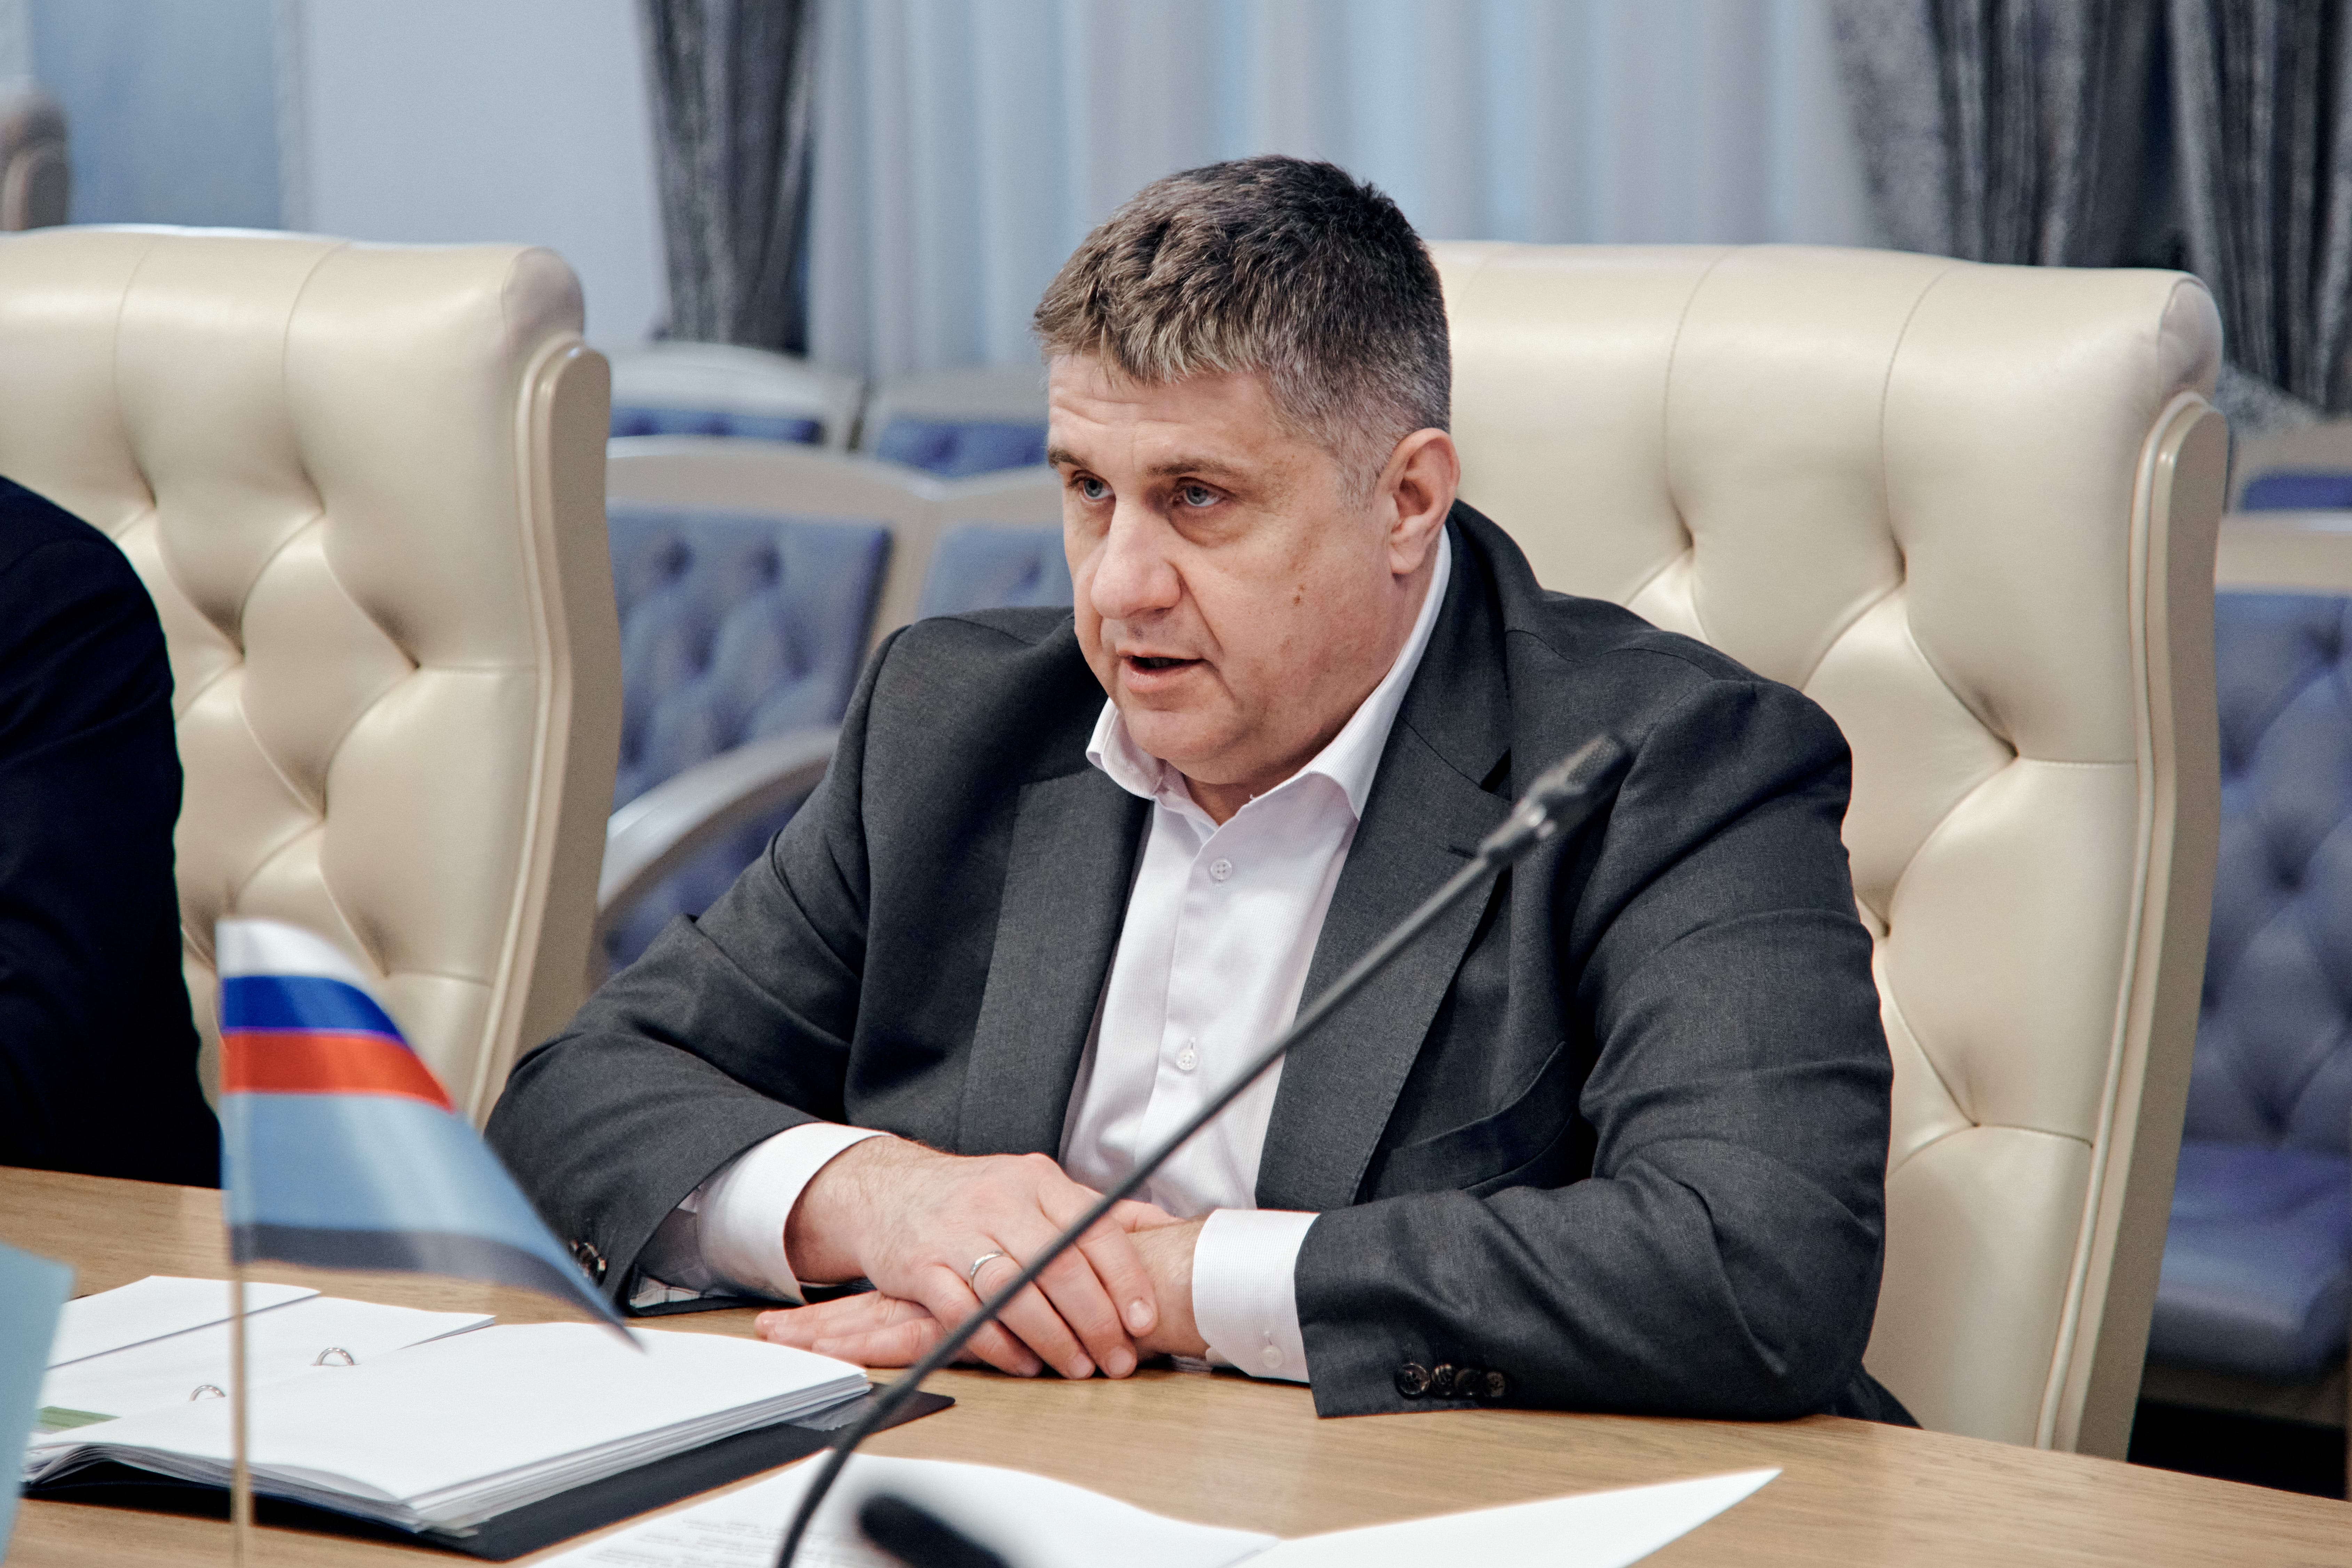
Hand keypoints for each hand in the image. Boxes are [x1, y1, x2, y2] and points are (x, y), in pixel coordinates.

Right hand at [756, 1215, 1210, 1369]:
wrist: (892, 1190)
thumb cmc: (978, 1198)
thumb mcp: (1040, 1188)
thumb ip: (1099, 1212)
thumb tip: (1168, 1226)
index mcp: (1038, 1180)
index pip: (1094, 1229)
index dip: (1125, 1279)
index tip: (1143, 1320)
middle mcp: (999, 1200)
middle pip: (1059, 1265)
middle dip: (1096, 1321)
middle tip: (1116, 1359)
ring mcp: (956, 1233)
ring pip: (1015, 1293)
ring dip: (1053, 1339)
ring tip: (1077, 1367)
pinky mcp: (920, 1267)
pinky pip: (964, 1314)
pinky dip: (998, 1346)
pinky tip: (1024, 1363)